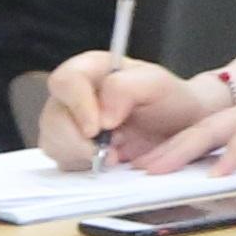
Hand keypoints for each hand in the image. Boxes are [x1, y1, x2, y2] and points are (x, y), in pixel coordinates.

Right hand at [35, 53, 228, 169]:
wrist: (181, 125)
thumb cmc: (169, 98)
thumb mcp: (157, 83)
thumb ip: (126, 89)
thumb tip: (102, 118)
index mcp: (91, 69)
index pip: (65, 81)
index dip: (78, 105)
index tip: (97, 129)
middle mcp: (74, 95)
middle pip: (53, 118)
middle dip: (80, 141)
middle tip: (113, 151)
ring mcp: (68, 122)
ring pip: (54, 142)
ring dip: (84, 155)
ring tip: (117, 152)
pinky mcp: (70, 147)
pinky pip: (63, 160)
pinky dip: (85, 165)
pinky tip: (109, 160)